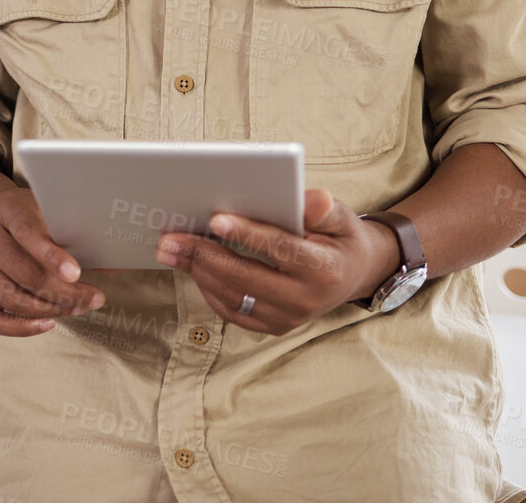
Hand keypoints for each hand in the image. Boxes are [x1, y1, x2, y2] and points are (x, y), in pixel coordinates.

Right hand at [0, 186, 105, 336]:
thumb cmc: (26, 212)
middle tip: (95, 298)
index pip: (28, 233)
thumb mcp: (48, 209)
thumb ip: (76, 233)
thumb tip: (117, 264)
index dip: (53, 256)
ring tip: (79, 308)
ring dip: (50, 309)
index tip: (77, 273)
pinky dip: (21, 327)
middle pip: (24, 274)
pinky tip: (49, 322)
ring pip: (11, 298)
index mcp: (8, 212)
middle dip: (64, 292)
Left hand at [155, 189, 401, 335]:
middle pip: (246, 278)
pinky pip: (234, 311)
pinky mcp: (274, 327)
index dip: (247, 234)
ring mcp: (288, 318)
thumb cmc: (342, 238)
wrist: (355, 275)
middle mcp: (305, 300)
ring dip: (198, 272)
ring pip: (233, 297)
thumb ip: (324, 207)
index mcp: (324, 269)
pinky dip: (209, 290)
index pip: (279, 249)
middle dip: (204, 255)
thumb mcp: (343, 216)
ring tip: (171, 250)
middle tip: (170, 239)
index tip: (215, 219)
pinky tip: (193, 268)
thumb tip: (310, 199)